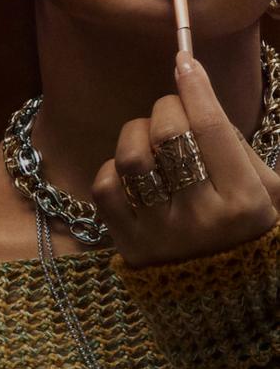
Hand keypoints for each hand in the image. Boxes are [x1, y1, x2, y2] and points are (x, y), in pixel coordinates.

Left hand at [93, 52, 279, 267]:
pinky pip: (105, 187)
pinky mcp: (127, 245)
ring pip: (132, 157)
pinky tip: (133, 175)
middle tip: (174, 114)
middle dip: (167, 109)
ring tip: (150, 141)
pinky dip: (114, 169)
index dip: (196, 88)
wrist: (223, 307)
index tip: (185, 61)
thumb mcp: (269, 195)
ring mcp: (160, 234)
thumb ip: (240, 149)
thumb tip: (197, 96)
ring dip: (137, 134)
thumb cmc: (248, 237)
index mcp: (244, 203)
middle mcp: (201, 218)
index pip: (213, 129)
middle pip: (169, 135)